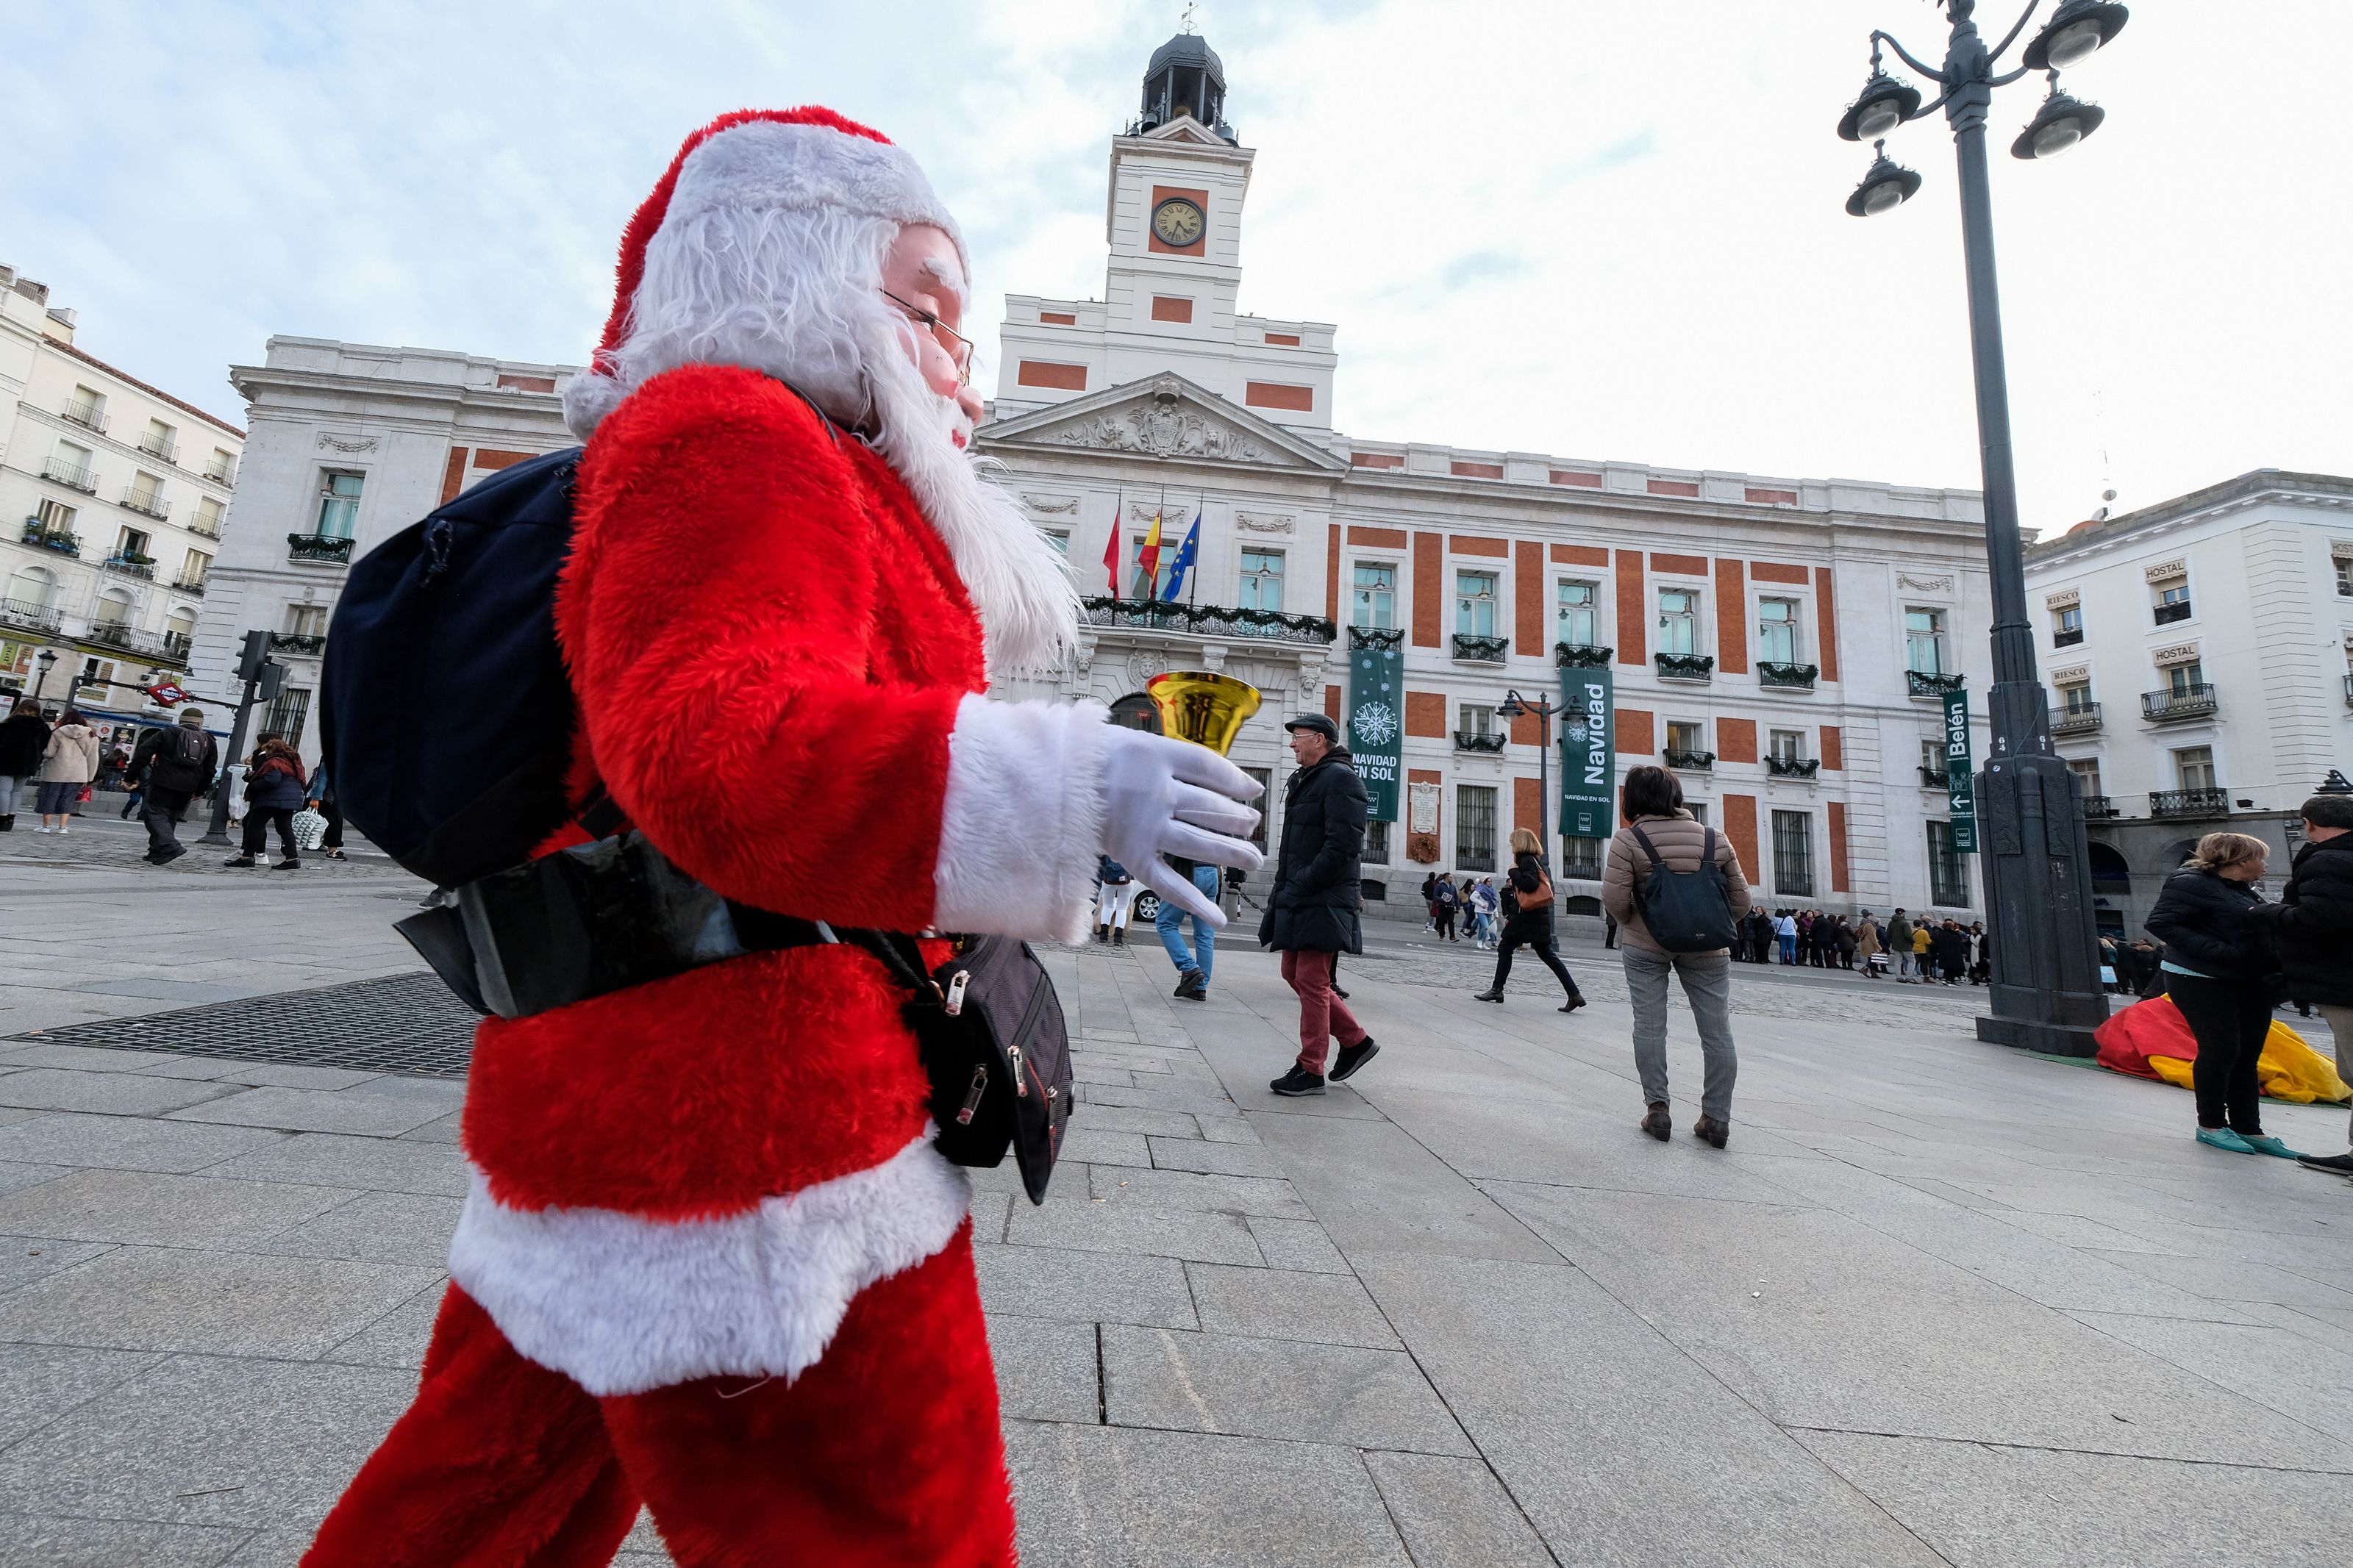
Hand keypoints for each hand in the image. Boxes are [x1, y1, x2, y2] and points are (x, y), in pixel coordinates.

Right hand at [1099, 726, 1263, 927]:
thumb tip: (1224, 778)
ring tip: (1254, 860)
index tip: (1253, 791)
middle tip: (1252, 826)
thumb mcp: (1133, 743)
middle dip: (1238, 820)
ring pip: (1200, 843)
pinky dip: (1194, 903)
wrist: (1043, 780)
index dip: (1236, 781)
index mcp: (1156, 756)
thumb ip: (1173, 757)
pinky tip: (1218, 918)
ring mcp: (1146, 827)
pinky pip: (1169, 884)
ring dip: (1232, 853)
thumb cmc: (1088, 758)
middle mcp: (1157, 792)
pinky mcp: (1132, 857)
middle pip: (1211, 807)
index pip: (1209, 768)